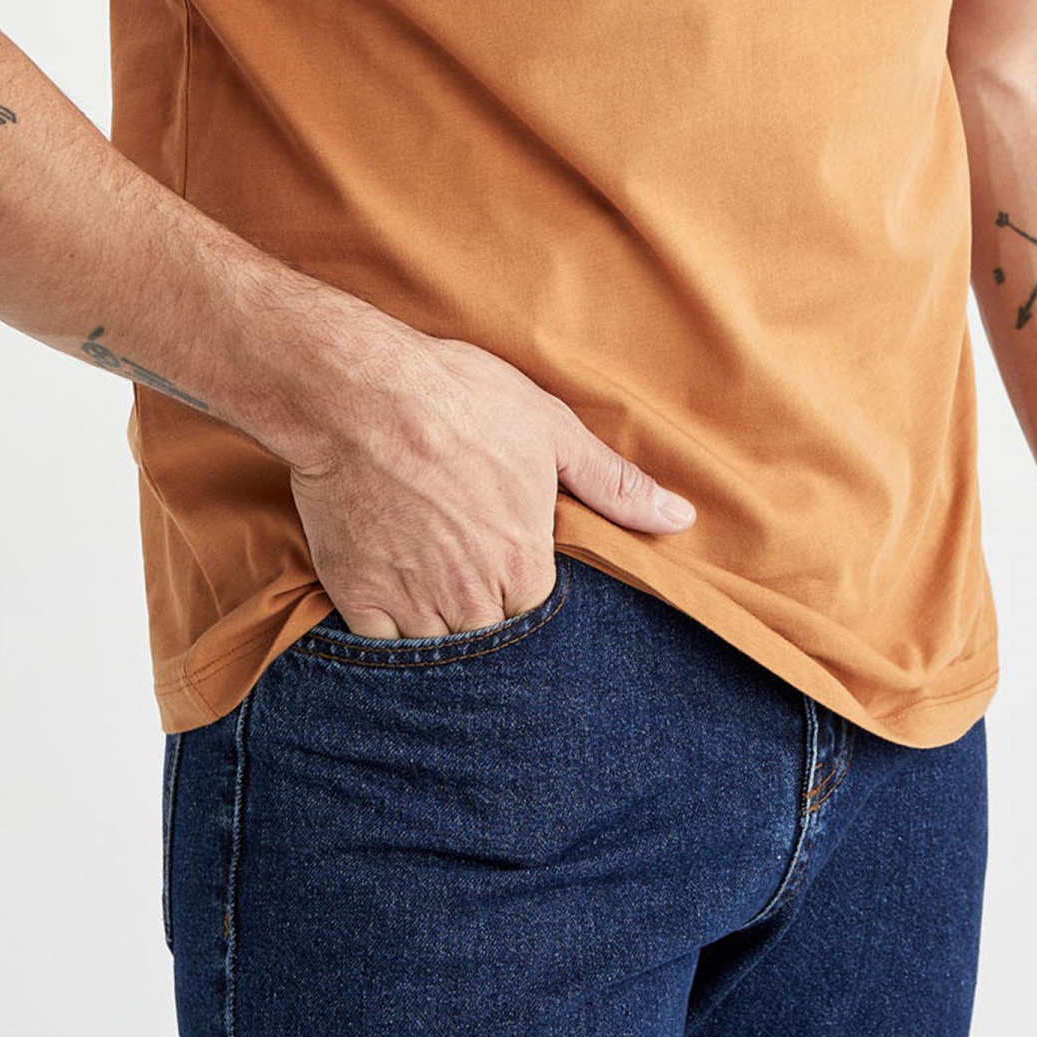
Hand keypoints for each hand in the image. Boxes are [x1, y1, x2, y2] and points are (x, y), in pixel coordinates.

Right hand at [285, 326, 697, 637]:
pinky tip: (387, 581)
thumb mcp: (549, 428)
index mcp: (524, 561)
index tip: (504, 550)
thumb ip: (613, 484)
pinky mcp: (357, 597)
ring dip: (436, 618)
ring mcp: (412, 602)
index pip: (538, 610)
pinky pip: (381, 645)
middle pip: (488, 633)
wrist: (358, 391)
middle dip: (481, 604)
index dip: (523, 580)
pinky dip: (387, 625)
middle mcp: (473, 596)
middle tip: (460, 556)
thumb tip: (679, 519)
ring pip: (436, 645)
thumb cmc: (458, 398)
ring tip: (424, 566)